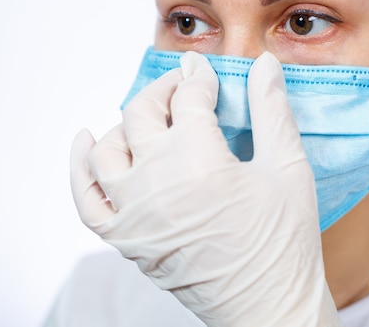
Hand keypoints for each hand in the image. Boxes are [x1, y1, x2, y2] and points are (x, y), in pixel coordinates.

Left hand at [71, 51, 342, 326]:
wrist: (266, 307)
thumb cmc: (284, 242)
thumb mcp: (288, 170)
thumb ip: (272, 111)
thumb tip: (263, 65)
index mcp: (198, 160)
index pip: (188, 98)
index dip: (198, 77)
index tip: (204, 70)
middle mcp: (155, 181)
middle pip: (141, 113)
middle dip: (163, 89)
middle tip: (182, 86)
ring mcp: (133, 212)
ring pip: (108, 148)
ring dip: (127, 123)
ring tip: (150, 117)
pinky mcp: (125, 239)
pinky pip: (86, 198)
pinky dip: (80, 167)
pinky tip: (86, 143)